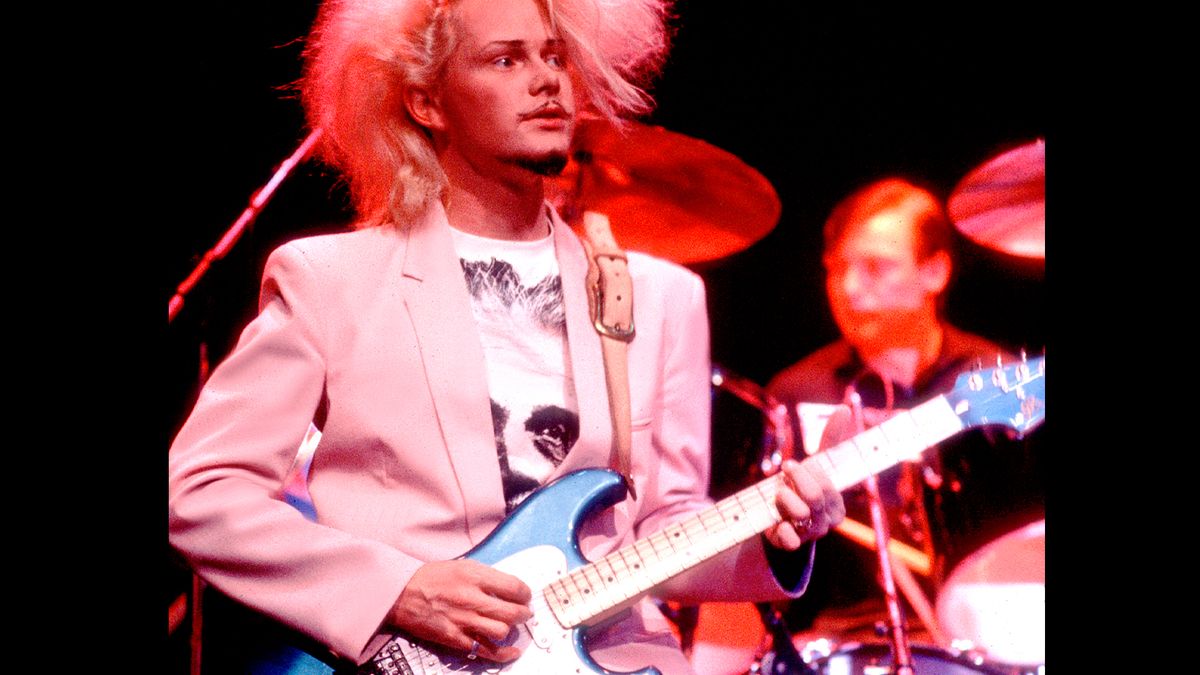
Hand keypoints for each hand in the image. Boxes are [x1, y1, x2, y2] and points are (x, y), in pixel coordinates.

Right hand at [387, 559, 532, 661]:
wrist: (401, 593)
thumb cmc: (430, 578)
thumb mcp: (461, 566)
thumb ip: (485, 577)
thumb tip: (508, 588)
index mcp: (474, 576)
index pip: (514, 587)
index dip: (525, 594)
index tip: (525, 596)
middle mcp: (471, 598)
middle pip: (512, 612)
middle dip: (523, 613)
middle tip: (523, 612)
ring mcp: (464, 620)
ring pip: (502, 631)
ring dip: (511, 629)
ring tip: (510, 626)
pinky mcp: (455, 638)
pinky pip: (486, 650)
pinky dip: (503, 654)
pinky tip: (512, 652)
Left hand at [763, 458, 844, 550]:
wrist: (775, 515)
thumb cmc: (792, 491)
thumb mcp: (803, 477)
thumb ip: (808, 471)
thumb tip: (802, 465)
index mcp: (835, 506)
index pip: (824, 485)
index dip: (807, 470)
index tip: (791, 465)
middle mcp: (825, 522)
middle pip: (815, 496)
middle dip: (797, 478)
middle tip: (785, 468)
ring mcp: (810, 534)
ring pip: (801, 513)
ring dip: (785, 497)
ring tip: (778, 492)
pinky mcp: (791, 543)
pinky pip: (791, 542)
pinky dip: (785, 532)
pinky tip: (780, 523)